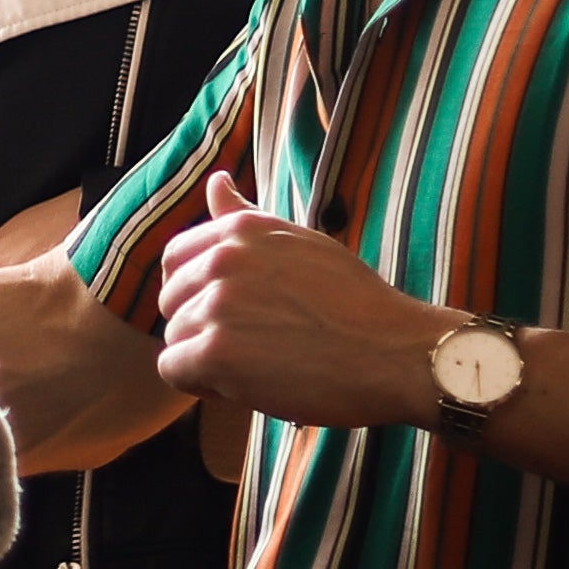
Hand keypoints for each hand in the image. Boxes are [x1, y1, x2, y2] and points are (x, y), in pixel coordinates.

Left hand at [149, 170, 449, 426]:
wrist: (396, 352)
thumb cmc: (358, 304)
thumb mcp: (301, 243)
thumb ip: (247, 217)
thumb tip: (214, 183)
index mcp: (241, 230)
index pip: (175, 258)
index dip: (197, 293)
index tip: (234, 313)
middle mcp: (222, 259)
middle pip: (171, 302)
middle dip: (202, 328)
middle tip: (256, 345)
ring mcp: (216, 304)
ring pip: (175, 340)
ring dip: (208, 361)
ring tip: (261, 365)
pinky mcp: (217, 352)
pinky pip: (174, 371)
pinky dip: (204, 386)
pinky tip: (246, 385)